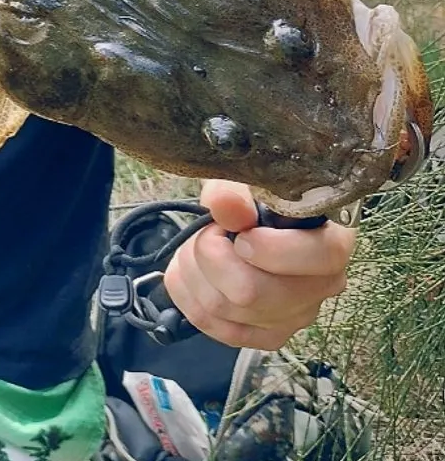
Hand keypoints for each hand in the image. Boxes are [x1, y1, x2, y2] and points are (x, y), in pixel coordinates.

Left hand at [162, 180, 354, 349]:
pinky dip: (188, 292)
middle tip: (208, 232)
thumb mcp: (244, 183)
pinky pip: (211, 323)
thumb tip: (225, 205)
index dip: (273, 248)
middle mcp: (321, 287)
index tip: (242, 235)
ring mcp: (295, 317)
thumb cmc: (251, 201)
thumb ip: (235, 191)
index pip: (323, 257)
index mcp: (330, 241)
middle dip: (211, 255)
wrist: (239, 224)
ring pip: (224, 307)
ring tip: (196, 246)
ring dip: (193, 269)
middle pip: (254, 293)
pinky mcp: (265, 335)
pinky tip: (193, 270)